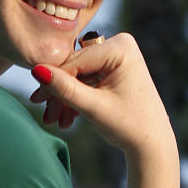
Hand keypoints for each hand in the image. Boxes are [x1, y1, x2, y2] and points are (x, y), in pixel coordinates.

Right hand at [30, 33, 174, 159]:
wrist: (151, 143)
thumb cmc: (129, 125)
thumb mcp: (93, 107)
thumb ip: (65, 88)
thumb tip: (36, 70)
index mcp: (120, 47)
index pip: (76, 61)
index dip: (53, 81)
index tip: (36, 101)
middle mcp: (119, 44)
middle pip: (76, 67)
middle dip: (59, 93)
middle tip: (45, 116)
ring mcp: (117, 54)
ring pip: (78, 74)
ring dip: (65, 98)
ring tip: (55, 121)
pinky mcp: (113, 66)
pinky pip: (86, 78)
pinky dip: (76, 97)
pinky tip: (67, 117)